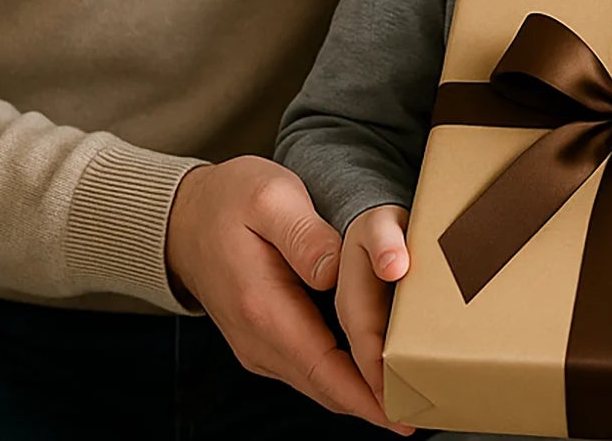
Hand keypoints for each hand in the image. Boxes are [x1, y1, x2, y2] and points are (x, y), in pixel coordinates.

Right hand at [165, 157, 411, 433]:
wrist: (185, 216)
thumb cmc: (232, 200)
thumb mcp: (271, 198)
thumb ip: (305, 236)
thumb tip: (334, 273)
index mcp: (263, 308)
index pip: (323, 369)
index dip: (366, 395)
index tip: (404, 413)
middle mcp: (257, 339)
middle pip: (325, 386)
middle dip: (373, 403)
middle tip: (426, 403)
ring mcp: (258, 343)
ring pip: (317, 381)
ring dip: (360, 392)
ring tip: (411, 390)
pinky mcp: (263, 337)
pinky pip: (308, 367)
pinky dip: (342, 376)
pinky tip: (374, 369)